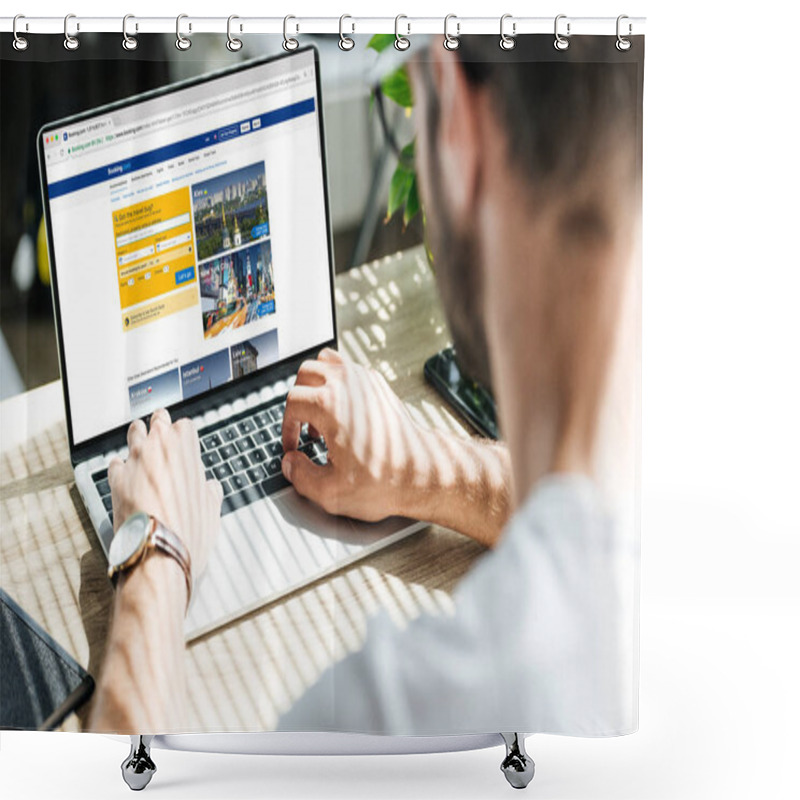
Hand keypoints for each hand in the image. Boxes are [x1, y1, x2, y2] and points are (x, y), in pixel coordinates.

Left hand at [108, 408, 222, 578]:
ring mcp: (134, 461)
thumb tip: (210, 488)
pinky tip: (124, 471)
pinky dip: (121, 466)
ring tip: (140, 438)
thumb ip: (210, 492)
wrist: (157, 553)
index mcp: (185, 447)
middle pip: (157, 421)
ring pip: (134, 435)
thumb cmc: (188, 532)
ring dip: (138, 436)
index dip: (185, 435)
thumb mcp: (211, 510)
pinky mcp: (116, 480)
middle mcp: (157, 447)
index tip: (186, 442)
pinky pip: (115, 463)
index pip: (185, 426)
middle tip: (162, 426)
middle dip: (160, 424)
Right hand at [281, 348, 422, 520]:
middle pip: (305, 374)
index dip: (286, 427)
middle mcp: (347, 385)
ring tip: (320, 413)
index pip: (292, 402)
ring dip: (315, 384)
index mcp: (330, 406)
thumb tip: (291, 464)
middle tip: (303, 427)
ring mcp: (365, 380)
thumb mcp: (331, 492)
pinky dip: (337, 381)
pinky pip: (348, 368)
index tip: (294, 446)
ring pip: (326, 361)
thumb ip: (300, 477)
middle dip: (298, 401)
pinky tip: (341, 410)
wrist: (421, 472)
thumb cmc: (384, 480)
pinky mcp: (378, 384)